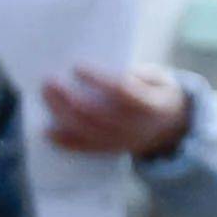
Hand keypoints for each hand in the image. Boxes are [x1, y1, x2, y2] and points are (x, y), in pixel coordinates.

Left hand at [40, 65, 193, 160]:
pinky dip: (63, 141)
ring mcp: (120, 141)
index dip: (97, 78)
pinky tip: (46, 130)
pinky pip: (83, 148)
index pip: (121, 90)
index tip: (77, 65)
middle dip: (68, 97)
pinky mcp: (109, 150)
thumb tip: (113, 69)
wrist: (171, 129)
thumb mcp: (161, 79)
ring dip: (61, 113)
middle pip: (95, 113)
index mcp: (150, 104)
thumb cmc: (159, 94)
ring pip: (85, 131)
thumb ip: (141, 73)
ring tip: (46, 94)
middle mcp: (134, 126)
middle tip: (49, 80)